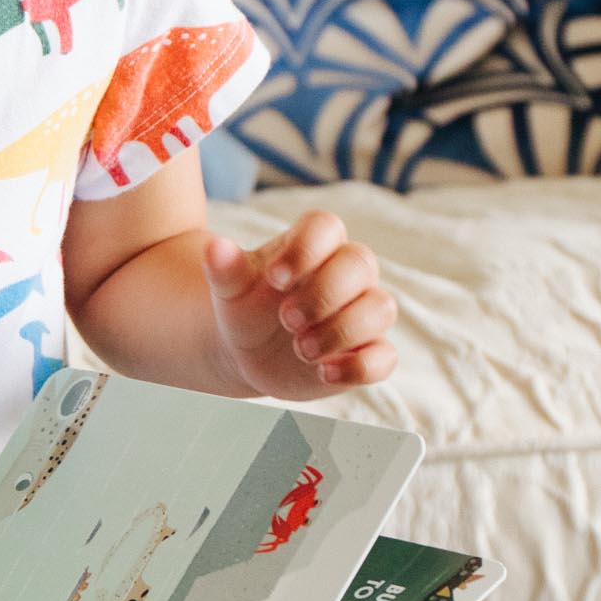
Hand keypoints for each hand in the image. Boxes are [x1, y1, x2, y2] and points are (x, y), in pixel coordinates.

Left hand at [201, 212, 396, 400]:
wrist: (247, 351)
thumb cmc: (245, 307)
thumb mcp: (230, 288)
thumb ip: (224, 268)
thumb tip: (214, 247)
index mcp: (313, 246)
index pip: (326, 227)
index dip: (305, 249)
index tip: (274, 279)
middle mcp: (346, 274)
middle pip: (360, 263)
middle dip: (324, 294)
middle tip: (286, 320)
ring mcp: (361, 313)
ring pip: (380, 308)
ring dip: (341, 330)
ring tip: (299, 348)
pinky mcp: (367, 353)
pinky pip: (386, 357)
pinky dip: (360, 367)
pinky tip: (324, 373)